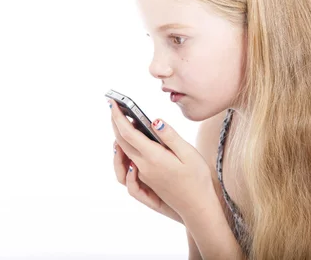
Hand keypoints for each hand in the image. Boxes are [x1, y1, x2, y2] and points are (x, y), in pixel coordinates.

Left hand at [109, 99, 217, 223]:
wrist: (197, 207)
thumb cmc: (197, 179)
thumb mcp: (188, 153)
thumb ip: (170, 136)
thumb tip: (154, 121)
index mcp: (153, 157)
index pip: (128, 133)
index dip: (119, 117)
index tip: (113, 103)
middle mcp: (143, 167)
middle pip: (121, 142)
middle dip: (115, 122)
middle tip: (115, 107)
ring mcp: (143, 175)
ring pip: (122, 154)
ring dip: (118, 137)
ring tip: (122, 123)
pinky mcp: (146, 181)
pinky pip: (126, 165)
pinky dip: (123, 153)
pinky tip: (129, 147)